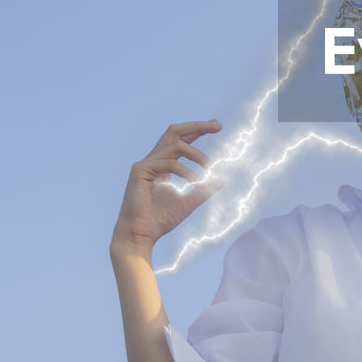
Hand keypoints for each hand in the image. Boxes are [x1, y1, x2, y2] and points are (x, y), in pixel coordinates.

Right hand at [111, 119, 225, 251]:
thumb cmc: (160, 221)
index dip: (197, 130)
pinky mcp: (140, 171)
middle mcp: (153, 160)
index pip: (181, 140)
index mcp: (163, 165)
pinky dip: (186, 171)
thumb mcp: (188, 203)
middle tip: (218, 125)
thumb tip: (221, 180)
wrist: (140, 236)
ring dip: (198, 154)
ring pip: (176, 145)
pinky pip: (169, 163)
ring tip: (211, 169)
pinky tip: (196, 182)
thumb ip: (202, 191)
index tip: (217, 125)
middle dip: (197, 126)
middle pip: (174, 131)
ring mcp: (144, 164)